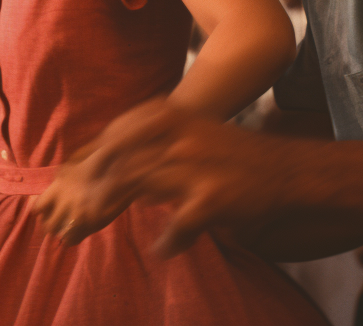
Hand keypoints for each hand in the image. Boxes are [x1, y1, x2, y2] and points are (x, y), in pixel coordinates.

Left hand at [35, 99, 293, 255]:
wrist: (281, 168)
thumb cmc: (229, 150)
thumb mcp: (189, 126)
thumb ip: (153, 134)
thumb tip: (109, 152)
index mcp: (171, 116)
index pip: (118, 133)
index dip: (95, 155)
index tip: (81, 173)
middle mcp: (178, 136)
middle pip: (121, 159)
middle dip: (98, 183)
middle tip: (85, 204)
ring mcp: (193, 166)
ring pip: (138, 186)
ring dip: (117, 206)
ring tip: (104, 221)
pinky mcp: (209, 197)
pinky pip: (175, 223)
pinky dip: (167, 239)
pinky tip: (163, 247)